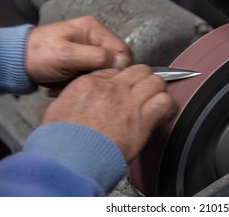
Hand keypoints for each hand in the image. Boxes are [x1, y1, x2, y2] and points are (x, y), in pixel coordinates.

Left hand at [26, 16, 130, 85]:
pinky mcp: (81, 61)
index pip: (122, 50)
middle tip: (78, 83)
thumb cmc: (38, 54)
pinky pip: (89, 75)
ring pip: (101, 72)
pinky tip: (62, 85)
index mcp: (93, 29)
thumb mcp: (67, 55)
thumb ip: (96, 57)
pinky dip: (77, 83)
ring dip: (85, 82)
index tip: (102, 79)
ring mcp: (88, 49)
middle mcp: (94, 37)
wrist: (15, 61)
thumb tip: (122, 61)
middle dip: (97, 76)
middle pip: (112, 62)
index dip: (117, 67)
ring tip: (65, 85)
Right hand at [41, 64, 176, 161]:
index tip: (127, 88)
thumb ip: (75, 97)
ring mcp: (129, 101)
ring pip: (155, 81)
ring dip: (158, 90)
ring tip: (156, 100)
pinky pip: (165, 102)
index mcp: (91, 83)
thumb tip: (85, 97)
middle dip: (143, 80)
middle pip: (139, 70)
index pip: (117, 70)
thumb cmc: (62, 141)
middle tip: (144, 91)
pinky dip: (169, 106)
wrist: (70, 158)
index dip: (124, 80)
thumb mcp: (59, 108)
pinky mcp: (142, 119)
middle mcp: (112, 88)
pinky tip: (166, 113)